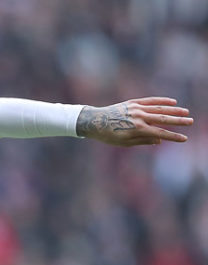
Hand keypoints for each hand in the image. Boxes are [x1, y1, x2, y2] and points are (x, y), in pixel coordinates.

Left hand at [77, 97, 192, 145]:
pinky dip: (162, 100)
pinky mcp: (132, 102)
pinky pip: (150, 100)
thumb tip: (159, 141)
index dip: (173, 136)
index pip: (160, 133)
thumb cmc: (108, 135)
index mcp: (137, 129)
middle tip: (191, 122)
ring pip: (159, 108)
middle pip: (163, 119)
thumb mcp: (124, 143)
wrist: (94, 121)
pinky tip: (172, 101)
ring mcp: (136, 108)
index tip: (184, 138)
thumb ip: (143, 141)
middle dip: (178, 121)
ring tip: (186, 112)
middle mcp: (138, 117)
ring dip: (174, 109)